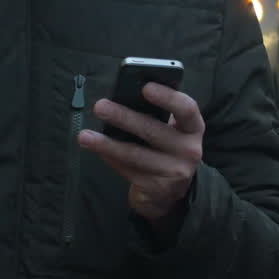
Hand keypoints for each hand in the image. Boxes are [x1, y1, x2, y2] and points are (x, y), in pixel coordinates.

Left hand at [78, 82, 205, 222]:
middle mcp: (190, 150)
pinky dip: (109, 157)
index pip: (187, 108)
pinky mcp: (156, 188)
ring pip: (135, 154)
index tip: (145, 87)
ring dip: (107, 143)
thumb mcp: (171, 131)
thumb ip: (157, 115)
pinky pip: (127, 169)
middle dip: (124, 117)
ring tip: (84, 135)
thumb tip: (124, 97)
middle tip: (100, 106)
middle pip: (153, 130)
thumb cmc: (166, 148)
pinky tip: (95, 148)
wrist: (171, 191)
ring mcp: (174, 171)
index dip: (167, 97)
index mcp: (193, 128)